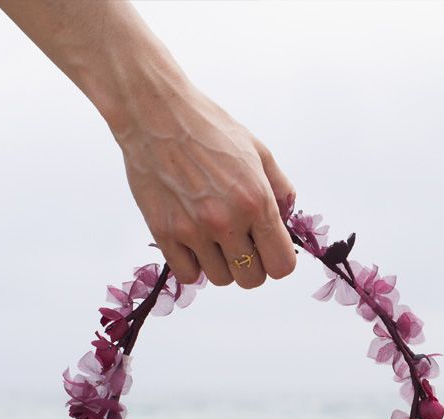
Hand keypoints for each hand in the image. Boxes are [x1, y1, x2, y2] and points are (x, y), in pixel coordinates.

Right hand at [112, 84, 295, 286]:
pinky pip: (188, 275)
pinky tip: (194, 243)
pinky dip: (194, 265)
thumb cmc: (208, 128)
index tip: (268, 248)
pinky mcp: (163, 232)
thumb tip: (288, 216)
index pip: (282, 265)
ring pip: (221, 279)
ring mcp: (193, 230)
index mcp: (256, 201)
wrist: (155, 114)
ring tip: (215, 238)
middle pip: (252, 279)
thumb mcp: (259, 150)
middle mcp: (227, 221)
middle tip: (242, 244)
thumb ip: (280, 188)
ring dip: (222, 264)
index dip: (278, 260)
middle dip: (252, 266)